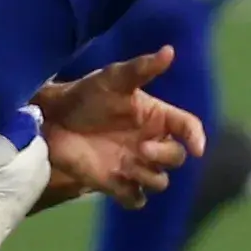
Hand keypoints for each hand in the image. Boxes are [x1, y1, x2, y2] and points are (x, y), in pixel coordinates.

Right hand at [0, 118, 52, 250]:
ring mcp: (30, 193)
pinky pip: (12, 178)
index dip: (15, 122)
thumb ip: (16, 128)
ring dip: (6, 157)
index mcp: (41, 157)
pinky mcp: (15, 206)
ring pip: (20, 162)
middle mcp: (42, 175)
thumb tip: (31, 112)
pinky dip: (2, 173)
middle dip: (13, 139)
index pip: (33, 128)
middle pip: (28, 146)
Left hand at [33, 46, 204, 208]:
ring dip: (149, 176)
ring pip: (159, 181)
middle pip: (176, 157)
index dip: (196, 137)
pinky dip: (132, 195)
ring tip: (127, 167)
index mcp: (156, 117)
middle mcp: (151, 142)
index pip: (188, 127)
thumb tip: (169, 51)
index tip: (197, 148)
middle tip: (141, 148)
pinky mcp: (116, 184)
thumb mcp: (113, 78)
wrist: (53, 118)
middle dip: (165, 155)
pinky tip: (118, 182)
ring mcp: (134, 165)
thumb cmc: (86, 95)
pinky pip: (136, 200)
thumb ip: (141, 68)